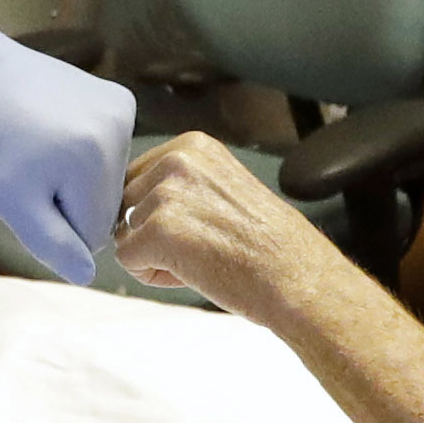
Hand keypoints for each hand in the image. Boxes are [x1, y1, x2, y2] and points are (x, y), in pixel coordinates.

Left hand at [0, 26, 135, 283]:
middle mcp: (118, 131)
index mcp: (93, 162)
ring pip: (106, 181)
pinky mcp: (117, 98)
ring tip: (36, 147)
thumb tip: (88, 276)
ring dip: (72, 177)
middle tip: (27, 170)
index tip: (25, 193)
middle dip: (65, 201)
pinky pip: (109, 149)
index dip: (52, 226)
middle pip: (103, 208)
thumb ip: (50, 242)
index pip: (91, 236)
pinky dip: (82, 148)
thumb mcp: (8, 200)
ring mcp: (121, 110)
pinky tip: (53, 128)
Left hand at [109, 132, 316, 317]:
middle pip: (126, 204)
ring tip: (204, 258)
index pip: (138, 178)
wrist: (298, 277)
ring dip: (156, 254)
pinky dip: (153, 275)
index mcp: (193, 146)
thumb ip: (180, 184)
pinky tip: (194, 273)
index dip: (161, 213)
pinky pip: (127, 261)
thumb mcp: (222, 188)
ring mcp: (166, 194)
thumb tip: (128, 203)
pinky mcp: (157, 231)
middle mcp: (177, 160)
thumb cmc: (267, 244)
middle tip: (205, 246)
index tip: (203, 226)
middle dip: (153, 233)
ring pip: (125, 233)